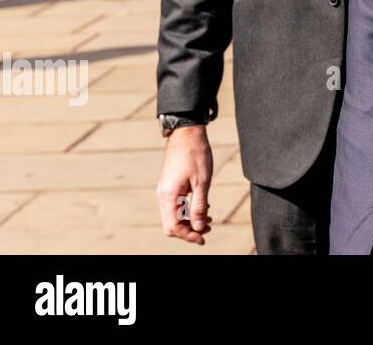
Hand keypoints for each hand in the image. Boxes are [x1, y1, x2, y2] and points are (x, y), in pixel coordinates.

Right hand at [156, 125, 213, 244]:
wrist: (187, 134)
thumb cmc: (196, 155)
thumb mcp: (202, 182)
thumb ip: (199, 206)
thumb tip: (199, 227)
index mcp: (169, 196)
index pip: (173, 227)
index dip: (188, 235)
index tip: (203, 238)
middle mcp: (163, 196)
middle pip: (171, 224)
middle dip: (189, 230)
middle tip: (208, 229)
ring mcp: (165, 191)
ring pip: (173, 215)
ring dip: (189, 221)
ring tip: (210, 220)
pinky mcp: (169, 186)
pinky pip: (175, 205)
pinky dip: (187, 210)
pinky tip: (204, 207)